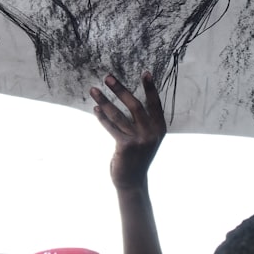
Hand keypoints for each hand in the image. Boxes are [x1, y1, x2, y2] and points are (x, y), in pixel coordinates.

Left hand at [90, 71, 165, 190]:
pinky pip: (111, 127)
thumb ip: (143, 120)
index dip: (150, 88)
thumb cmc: (138, 154)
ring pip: (118, 115)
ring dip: (104, 101)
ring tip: (93, 90)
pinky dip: (102, 117)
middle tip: (107, 77)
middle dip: (120, 89)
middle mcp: (151, 133)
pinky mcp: (125, 147)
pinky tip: (95, 109)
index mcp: (160, 128)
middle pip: (135, 106)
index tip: (145, 72)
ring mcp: (139, 140)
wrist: (132, 181)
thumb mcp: (146, 137)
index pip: (155, 104)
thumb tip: (127, 95)